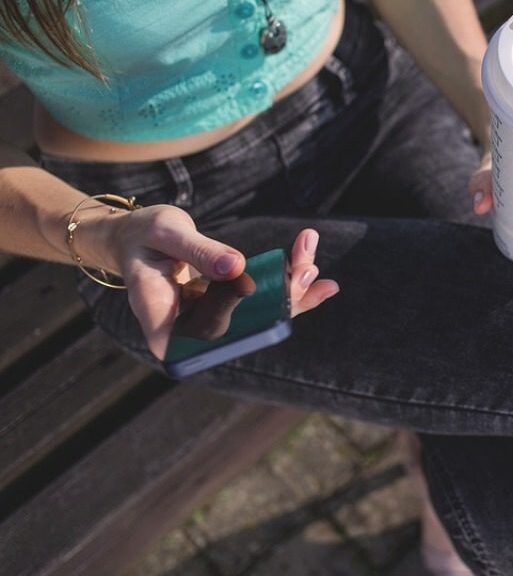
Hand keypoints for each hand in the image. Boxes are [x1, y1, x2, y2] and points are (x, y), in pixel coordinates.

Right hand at [85, 204, 338, 358]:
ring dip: (292, 286)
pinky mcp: (226, 306)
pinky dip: (286, 281)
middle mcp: (190, 329)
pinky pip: (261, 301)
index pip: (208, 337)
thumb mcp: (165, 233)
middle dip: (283, 299)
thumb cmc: (142, 235)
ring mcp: (210, 320)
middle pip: (245, 328)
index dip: (248, 327)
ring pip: (260, 315)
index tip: (278, 300)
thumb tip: (237, 268)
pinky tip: (309, 260)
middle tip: (306, 269)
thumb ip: (198, 251)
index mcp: (163, 320)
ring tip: (309, 250)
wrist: (135, 238)